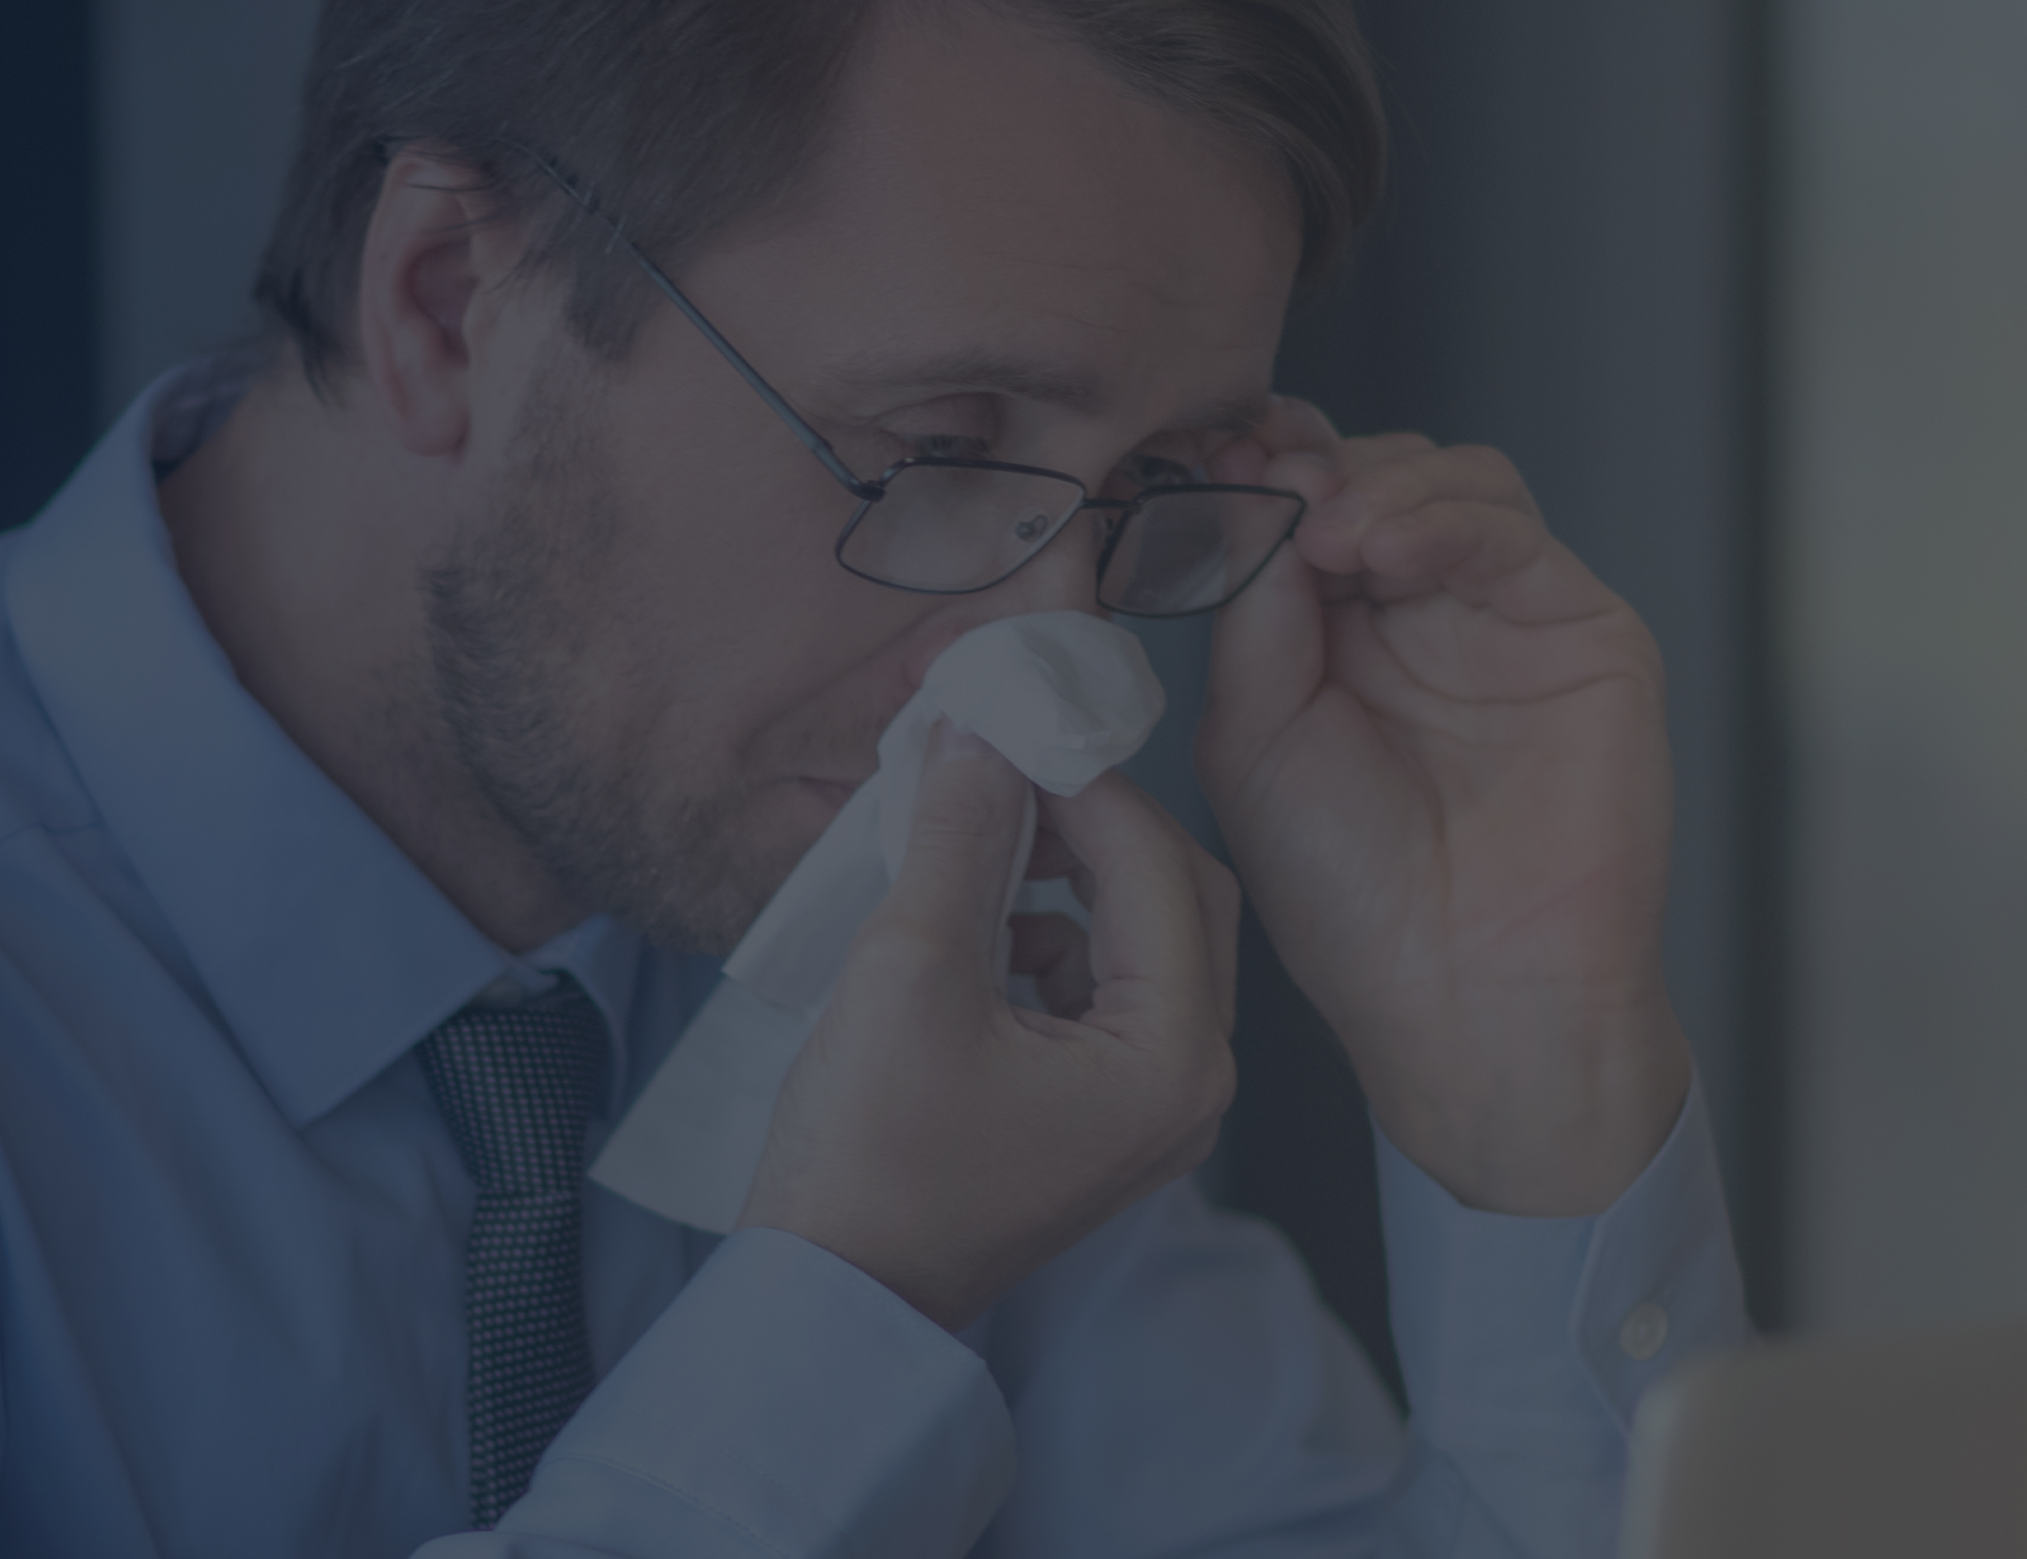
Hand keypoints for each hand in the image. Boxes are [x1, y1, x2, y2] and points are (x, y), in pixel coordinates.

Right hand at [738, 722, 1237, 1330]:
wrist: (832, 1298)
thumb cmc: (871, 1160)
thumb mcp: (909, 969)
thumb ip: (957, 837)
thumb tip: (980, 735)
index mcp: (1174, 1058)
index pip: (1156, 866)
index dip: (1081, 782)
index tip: (1007, 727)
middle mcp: (1194, 1084)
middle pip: (1179, 893)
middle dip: (1092, 825)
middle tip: (1003, 776)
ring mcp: (1155, 1106)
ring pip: (1147, 934)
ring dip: (1071, 876)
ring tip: (976, 843)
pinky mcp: (1107, 1112)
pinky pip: (1110, 984)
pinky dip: (1054, 934)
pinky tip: (978, 925)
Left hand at [1196, 401, 1689, 1215]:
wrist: (1464, 998)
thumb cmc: (1352, 900)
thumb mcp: (1253, 738)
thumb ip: (1254, 612)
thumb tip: (1255, 492)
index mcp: (1334, 639)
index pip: (1301, 506)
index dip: (1256, 466)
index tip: (1204, 452)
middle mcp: (1422, 617)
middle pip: (1375, 473)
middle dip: (1311, 461)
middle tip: (1261, 471)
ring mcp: (1505, 619)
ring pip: (1452, 482)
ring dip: (1376, 484)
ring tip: (1323, 530)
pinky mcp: (1585, 633)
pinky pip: (1515, 535)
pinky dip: (1444, 520)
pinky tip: (1380, 551)